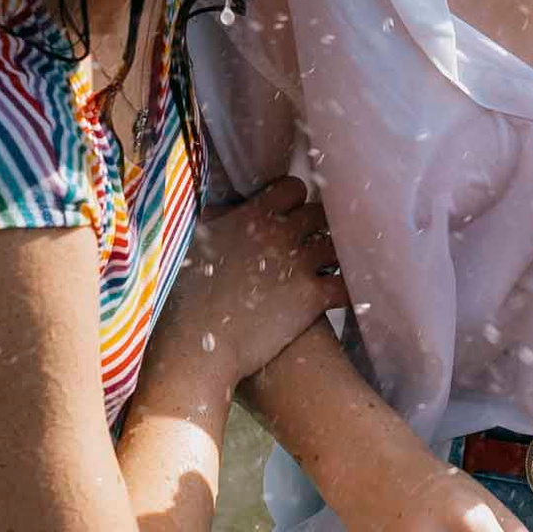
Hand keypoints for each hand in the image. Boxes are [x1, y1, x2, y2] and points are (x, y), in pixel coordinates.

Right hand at [160, 178, 342, 382]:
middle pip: (319, 214)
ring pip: (336, 246)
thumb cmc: (182, 296)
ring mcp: (301, 265)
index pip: (292, 188)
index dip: (294, 198)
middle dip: (318, 225)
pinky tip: (348, 293)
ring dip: (336, 254)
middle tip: (313, 238)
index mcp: (253, 215)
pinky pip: (345, 285)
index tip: (290, 211)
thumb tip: (215, 206)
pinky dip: (350, 287)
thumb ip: (210, 219)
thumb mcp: (188, 241)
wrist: (196, 343)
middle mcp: (282, 234)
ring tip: (333, 264)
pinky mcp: (312, 299)